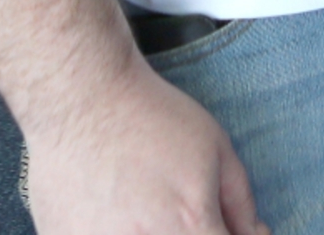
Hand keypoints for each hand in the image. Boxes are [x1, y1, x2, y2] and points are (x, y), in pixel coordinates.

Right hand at [22, 62, 267, 234]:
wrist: (83, 102)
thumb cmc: (153, 119)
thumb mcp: (217, 151)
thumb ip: (240, 205)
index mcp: (190, 226)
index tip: (220, 229)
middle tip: (181, 219)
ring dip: (149, 233)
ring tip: (145, 211)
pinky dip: (115, 231)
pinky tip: (116, 215)